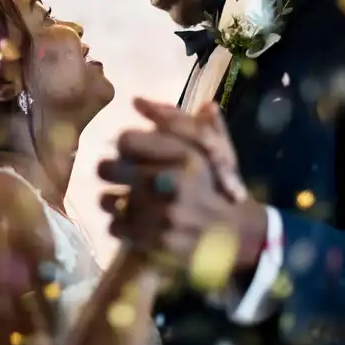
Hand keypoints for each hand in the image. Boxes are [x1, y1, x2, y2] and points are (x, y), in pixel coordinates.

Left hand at [98, 98, 267, 277]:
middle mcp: (171, 183)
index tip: (130, 153)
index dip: (124, 145)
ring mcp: (162, 215)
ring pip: (107, 200)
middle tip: (118, 176)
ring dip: (112, 201)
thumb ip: (175, 120)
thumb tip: (137, 101)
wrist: (237, 233)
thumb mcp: (207, 147)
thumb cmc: (217, 184)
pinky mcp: (157, 242)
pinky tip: (131, 223)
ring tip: (123, 201)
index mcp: (184, 155)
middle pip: (107, 168)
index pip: (126, 140)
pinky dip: (120, 226)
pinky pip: (116, 228)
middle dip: (110, 171)